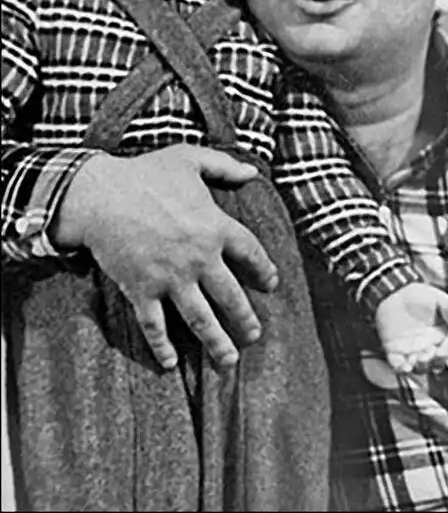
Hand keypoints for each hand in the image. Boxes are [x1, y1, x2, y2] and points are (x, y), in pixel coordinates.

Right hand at [51, 145, 277, 369]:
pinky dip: (161, 346)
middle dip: (245, 319)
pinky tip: (171, 363)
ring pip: (200, 318)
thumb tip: (253, 172)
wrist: (102, 195)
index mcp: (215, 226)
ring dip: (216, 342)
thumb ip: (224, 166)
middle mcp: (199, 258)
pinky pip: (155, 325)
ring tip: (229, 360)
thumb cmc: (146, 173)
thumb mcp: (190, 159)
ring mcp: (170, 278)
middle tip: (254, 335)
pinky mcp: (142, 290)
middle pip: (230, 296)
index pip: (250, 253)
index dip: (263, 270)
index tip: (270, 284)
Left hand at [375, 283, 447, 373]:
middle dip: (440, 361)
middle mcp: (429, 348)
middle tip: (440, 353)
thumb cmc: (418, 296)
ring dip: (422, 366)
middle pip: (438, 363)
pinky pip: (399, 367)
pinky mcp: (395, 353)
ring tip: (421, 357)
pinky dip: (402, 369)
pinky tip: (405, 366)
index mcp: (442, 338)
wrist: (394, 293)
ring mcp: (412, 352)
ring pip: (421, 368)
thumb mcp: (438, 299)